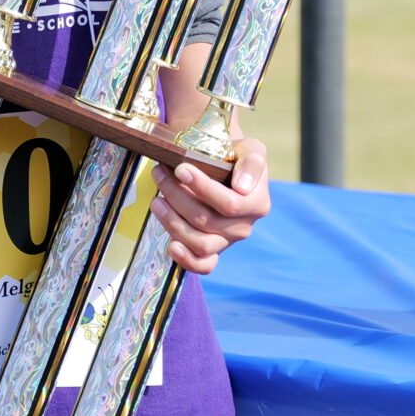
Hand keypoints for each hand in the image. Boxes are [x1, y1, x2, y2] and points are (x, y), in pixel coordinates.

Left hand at [150, 136, 269, 274]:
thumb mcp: (252, 150)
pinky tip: (171, 245)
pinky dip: (186, 259)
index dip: (202, 188)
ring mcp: (228, 241)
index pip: (229, 204)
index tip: (181, 169)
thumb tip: (242, 187)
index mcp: (257, 203)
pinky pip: (203, 265)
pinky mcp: (213, 251)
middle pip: (207, 221)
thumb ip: (253, 163)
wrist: (227, 170)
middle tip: (160, 174)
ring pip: (200, 243)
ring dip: (172, 222)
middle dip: (178, 196)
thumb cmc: (238, 158)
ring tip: (156, 201)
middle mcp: (244, 227)